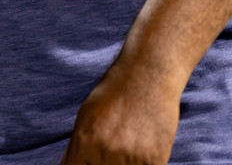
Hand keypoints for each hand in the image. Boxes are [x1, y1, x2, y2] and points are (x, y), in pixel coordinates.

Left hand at [61, 64, 180, 164]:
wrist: (148, 75)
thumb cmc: (113, 94)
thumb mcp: (85, 117)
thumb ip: (77, 147)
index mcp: (85, 139)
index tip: (88, 162)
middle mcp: (107, 150)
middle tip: (106, 157)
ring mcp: (132, 156)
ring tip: (124, 150)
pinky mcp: (155, 159)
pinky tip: (139, 155)